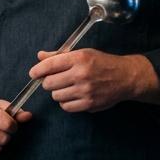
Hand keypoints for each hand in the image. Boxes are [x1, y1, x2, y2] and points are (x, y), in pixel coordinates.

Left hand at [30, 49, 153, 112]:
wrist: (125, 77)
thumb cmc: (102, 63)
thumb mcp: (83, 53)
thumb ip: (60, 55)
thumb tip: (40, 56)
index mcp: (79, 58)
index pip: (49, 65)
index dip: (37, 71)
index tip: (33, 74)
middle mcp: (81, 74)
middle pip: (49, 83)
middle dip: (49, 82)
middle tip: (56, 80)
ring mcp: (85, 91)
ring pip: (56, 96)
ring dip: (58, 93)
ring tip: (68, 87)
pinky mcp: (89, 104)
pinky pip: (66, 107)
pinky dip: (66, 102)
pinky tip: (73, 96)